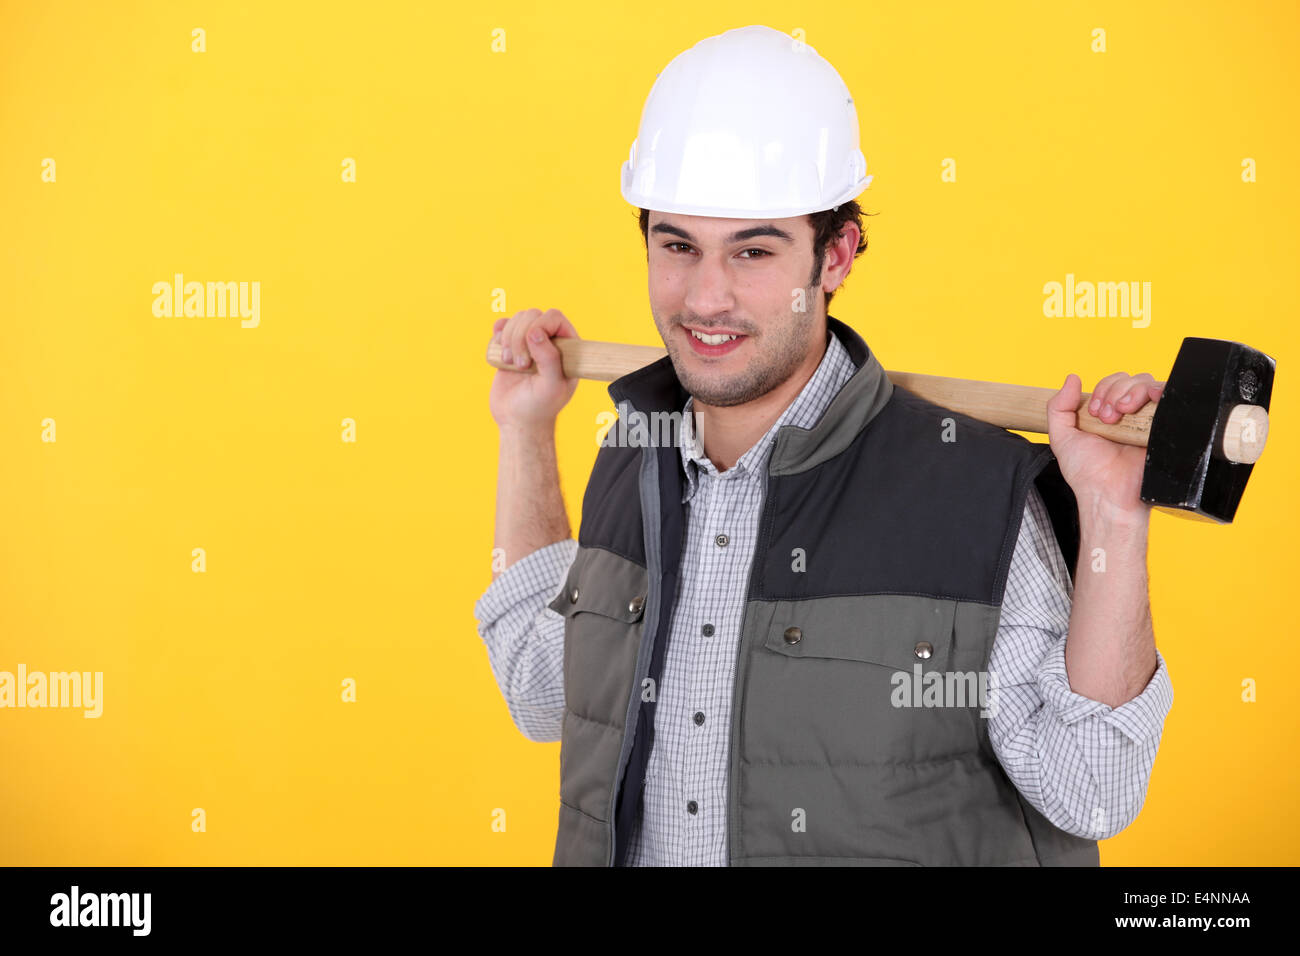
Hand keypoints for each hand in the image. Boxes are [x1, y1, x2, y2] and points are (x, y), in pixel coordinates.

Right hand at [489, 308, 580, 429]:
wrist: (517, 420)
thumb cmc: (540, 407)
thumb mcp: (551, 386)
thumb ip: (549, 359)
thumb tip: (536, 332)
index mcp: (568, 347)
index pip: (554, 317)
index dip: (540, 325)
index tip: (531, 345)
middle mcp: (550, 341)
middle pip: (532, 315)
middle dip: (521, 336)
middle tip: (521, 365)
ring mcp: (529, 342)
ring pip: (517, 319)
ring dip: (509, 337)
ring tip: (510, 362)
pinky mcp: (511, 346)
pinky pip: (503, 325)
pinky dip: (498, 332)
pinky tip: (499, 347)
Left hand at [1046, 372, 1164, 516]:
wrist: (1108, 493)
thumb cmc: (1087, 472)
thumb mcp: (1063, 437)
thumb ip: (1058, 407)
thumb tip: (1072, 378)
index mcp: (1110, 412)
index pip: (1112, 382)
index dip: (1102, 389)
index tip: (1094, 413)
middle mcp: (1131, 414)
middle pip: (1130, 379)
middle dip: (1113, 392)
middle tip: (1106, 419)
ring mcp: (1149, 419)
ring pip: (1147, 383)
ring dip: (1130, 392)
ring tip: (1121, 415)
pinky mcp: (1166, 426)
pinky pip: (1170, 396)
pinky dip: (1157, 391)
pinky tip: (1143, 405)